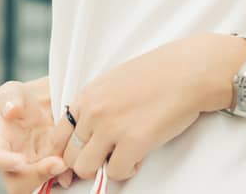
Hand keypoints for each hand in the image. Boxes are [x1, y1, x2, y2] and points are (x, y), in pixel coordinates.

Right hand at [0, 78, 72, 190]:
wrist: (46, 102)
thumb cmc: (21, 98)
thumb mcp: (11, 91)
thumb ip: (8, 98)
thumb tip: (12, 111)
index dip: (6, 163)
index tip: (21, 161)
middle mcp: (15, 161)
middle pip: (18, 184)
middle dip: (36, 177)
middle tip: (56, 163)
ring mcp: (35, 166)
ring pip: (40, 185)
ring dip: (55, 176)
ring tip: (68, 162)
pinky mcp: (54, 166)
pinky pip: (60, 178)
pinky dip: (69, 174)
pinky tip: (78, 163)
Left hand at [64, 35, 229, 180]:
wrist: (188, 72)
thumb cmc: (157, 74)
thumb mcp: (114, 81)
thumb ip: (96, 104)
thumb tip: (87, 131)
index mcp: (87, 96)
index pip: (57, 135)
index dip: (67, 151)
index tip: (81, 156)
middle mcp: (94, 112)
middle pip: (69, 156)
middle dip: (87, 161)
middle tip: (107, 157)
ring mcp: (111, 128)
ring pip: (86, 168)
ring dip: (103, 168)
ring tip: (122, 156)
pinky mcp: (133, 142)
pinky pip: (116, 173)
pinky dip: (127, 170)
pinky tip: (139, 156)